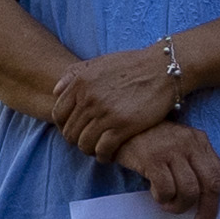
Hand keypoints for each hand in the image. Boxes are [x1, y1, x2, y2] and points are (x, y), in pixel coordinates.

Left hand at [51, 42, 185, 156]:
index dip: (64, 126)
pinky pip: (103, 150)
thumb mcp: (99, 62)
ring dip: (89, 150)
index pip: (58, 114)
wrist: (163, 68)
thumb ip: (75, 74)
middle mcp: (89, 98)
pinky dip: (103, 156)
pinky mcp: (123, 126)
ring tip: (98, 149)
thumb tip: (55, 90)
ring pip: (84, 144)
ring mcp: (105, 113)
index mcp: (80, 83)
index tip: (76, 129)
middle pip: (70, 132)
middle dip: (77, 140)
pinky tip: (109, 155)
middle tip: (88, 141)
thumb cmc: (133, 65)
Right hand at [115, 121, 219, 218]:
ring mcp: (172, 149)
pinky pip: (167, 189)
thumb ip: (192, 164)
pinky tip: (155, 193)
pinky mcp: (153, 157)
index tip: (209, 217)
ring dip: (179, 206)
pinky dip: (163, 198)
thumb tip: (204, 199)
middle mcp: (190, 143)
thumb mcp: (177, 146)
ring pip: (190, 191)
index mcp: (199, 141)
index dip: (218, 201)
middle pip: (211, 185)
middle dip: (207, 211)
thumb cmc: (149, 142)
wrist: (119, 126)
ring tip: (167, 204)